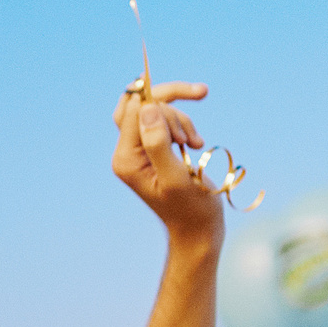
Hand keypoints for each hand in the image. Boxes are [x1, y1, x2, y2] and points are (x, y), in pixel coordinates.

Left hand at [109, 81, 223, 246]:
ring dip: (182, 120)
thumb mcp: (176, 177)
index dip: (164, 98)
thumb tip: (146, 107)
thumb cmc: (191, 210)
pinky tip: (196, 143)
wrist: (198, 230)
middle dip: (172, 101)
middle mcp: (126, 153)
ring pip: (154, 111)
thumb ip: (158, 143)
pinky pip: (162, 122)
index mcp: (126, 159)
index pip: (135, 109)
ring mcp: (138, 151)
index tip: (197, 96)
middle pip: (139, 104)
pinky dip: (182, 125)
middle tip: (201, 97)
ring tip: (196, 144)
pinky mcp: (152, 150)